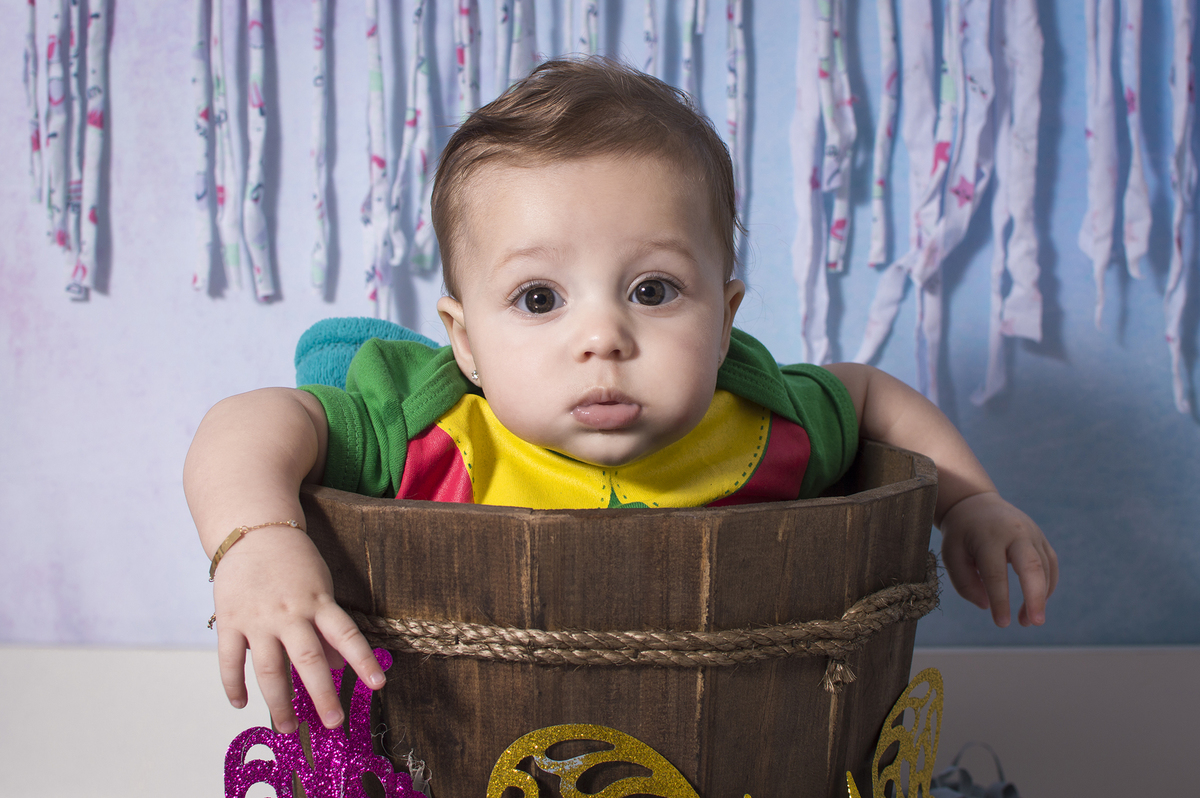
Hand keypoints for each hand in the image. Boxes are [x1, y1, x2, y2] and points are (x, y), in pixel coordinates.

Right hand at [210, 524, 385, 732]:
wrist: (253, 529)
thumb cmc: (293, 560)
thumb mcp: (320, 585)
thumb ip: (326, 626)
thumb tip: (337, 665)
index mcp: (318, 602)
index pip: (347, 636)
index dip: (363, 661)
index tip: (378, 685)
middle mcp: (290, 613)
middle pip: (308, 660)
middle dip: (322, 695)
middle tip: (333, 723)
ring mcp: (257, 619)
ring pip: (268, 670)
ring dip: (279, 702)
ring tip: (287, 727)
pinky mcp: (230, 621)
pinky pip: (229, 660)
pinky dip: (233, 685)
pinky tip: (241, 704)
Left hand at [938, 492, 1058, 627]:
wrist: (976, 503)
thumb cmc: (961, 533)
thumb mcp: (951, 554)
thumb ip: (965, 582)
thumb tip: (987, 606)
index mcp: (988, 536)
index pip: (995, 573)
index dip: (1000, 600)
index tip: (1002, 623)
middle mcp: (1015, 532)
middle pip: (1032, 565)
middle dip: (1035, 596)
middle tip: (1035, 622)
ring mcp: (1033, 533)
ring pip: (1045, 568)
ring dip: (1039, 598)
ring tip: (1026, 621)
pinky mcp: (1041, 539)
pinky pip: (1050, 566)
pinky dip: (1046, 587)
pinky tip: (1035, 604)